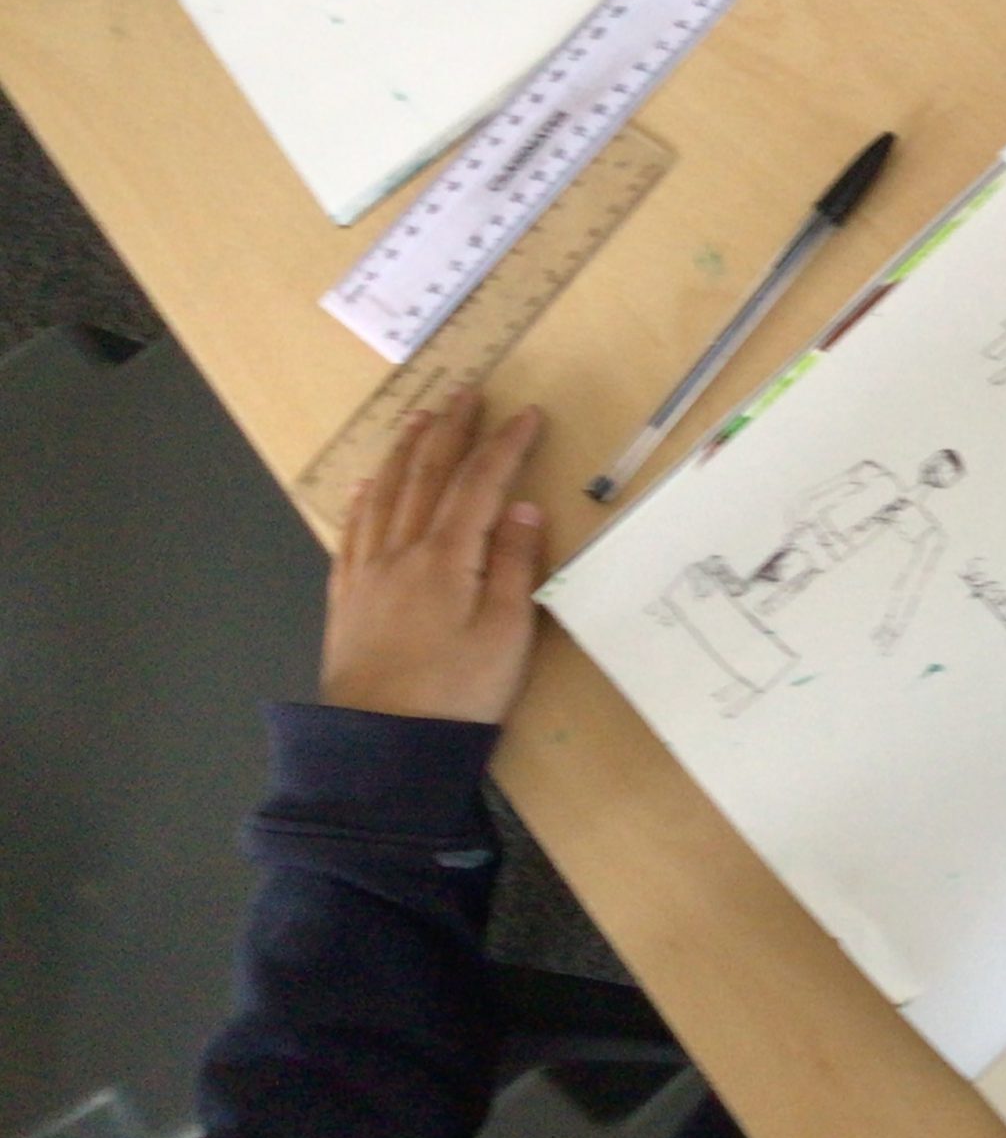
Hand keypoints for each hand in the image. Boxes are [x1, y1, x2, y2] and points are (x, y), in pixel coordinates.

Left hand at [322, 391, 548, 724]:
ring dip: (405, 450)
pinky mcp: (348, 597)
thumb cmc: (455, 695)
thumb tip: (524, 508)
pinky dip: (364, 498)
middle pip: (426, 475)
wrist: (379, 744)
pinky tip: (366, 484)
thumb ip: (515, 568)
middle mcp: (402, 552)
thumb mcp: (506, 636)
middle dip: (450, 430)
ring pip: (385, 493)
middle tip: (467, 393)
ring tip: (420, 419)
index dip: (504, 445)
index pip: (479, 484)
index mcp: (447, 558)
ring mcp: (369, 572)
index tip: (526, 414)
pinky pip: (353, 531)